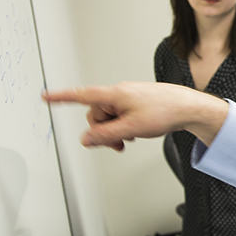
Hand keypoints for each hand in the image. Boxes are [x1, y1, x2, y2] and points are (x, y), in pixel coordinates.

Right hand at [43, 82, 227, 150]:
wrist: (189, 107)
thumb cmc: (166, 111)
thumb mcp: (131, 128)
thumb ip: (105, 136)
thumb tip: (85, 139)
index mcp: (115, 94)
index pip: (82, 95)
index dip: (61, 98)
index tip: (45, 96)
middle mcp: (120, 93)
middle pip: (96, 114)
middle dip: (103, 130)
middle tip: (118, 143)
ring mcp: (129, 98)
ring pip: (108, 118)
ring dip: (114, 131)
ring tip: (130, 137)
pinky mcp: (137, 103)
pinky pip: (121, 116)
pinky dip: (123, 127)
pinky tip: (136, 132)